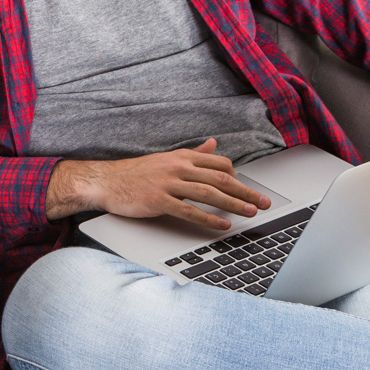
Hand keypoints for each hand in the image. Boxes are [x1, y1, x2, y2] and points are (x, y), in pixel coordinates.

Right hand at [45, 139, 271, 230]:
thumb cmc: (135, 173)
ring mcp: (169, 183)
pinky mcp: (159, 200)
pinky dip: (208, 218)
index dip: (238, 178)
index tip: (248, 191)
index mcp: (182, 157)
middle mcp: (178, 167)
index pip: (220, 164)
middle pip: (221, 178)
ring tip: (249, 214)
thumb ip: (193, 153)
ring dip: (233, 204)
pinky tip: (221, 225)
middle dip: (246, 192)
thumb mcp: (167, 158)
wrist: (106, 181)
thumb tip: (213, 144)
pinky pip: (189, 210)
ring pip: (209, 193)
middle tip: (264, 203)